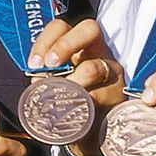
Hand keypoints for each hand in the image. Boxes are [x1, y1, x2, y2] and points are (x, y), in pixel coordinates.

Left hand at [27, 18, 125, 155]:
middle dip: (65, 45)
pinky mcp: (120, 91)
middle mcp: (97, 50)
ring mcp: (111, 68)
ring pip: (94, 67)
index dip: (45, 41)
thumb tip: (39, 78)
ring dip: (72, 83)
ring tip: (61, 97)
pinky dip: (84, 104)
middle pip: (89, 29)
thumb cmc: (70, 99)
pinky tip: (75, 111)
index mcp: (75, 44)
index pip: (60, 27)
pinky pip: (102, 95)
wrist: (93, 129)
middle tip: (50, 66)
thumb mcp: (54, 83)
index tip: (35, 64)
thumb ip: (46, 76)